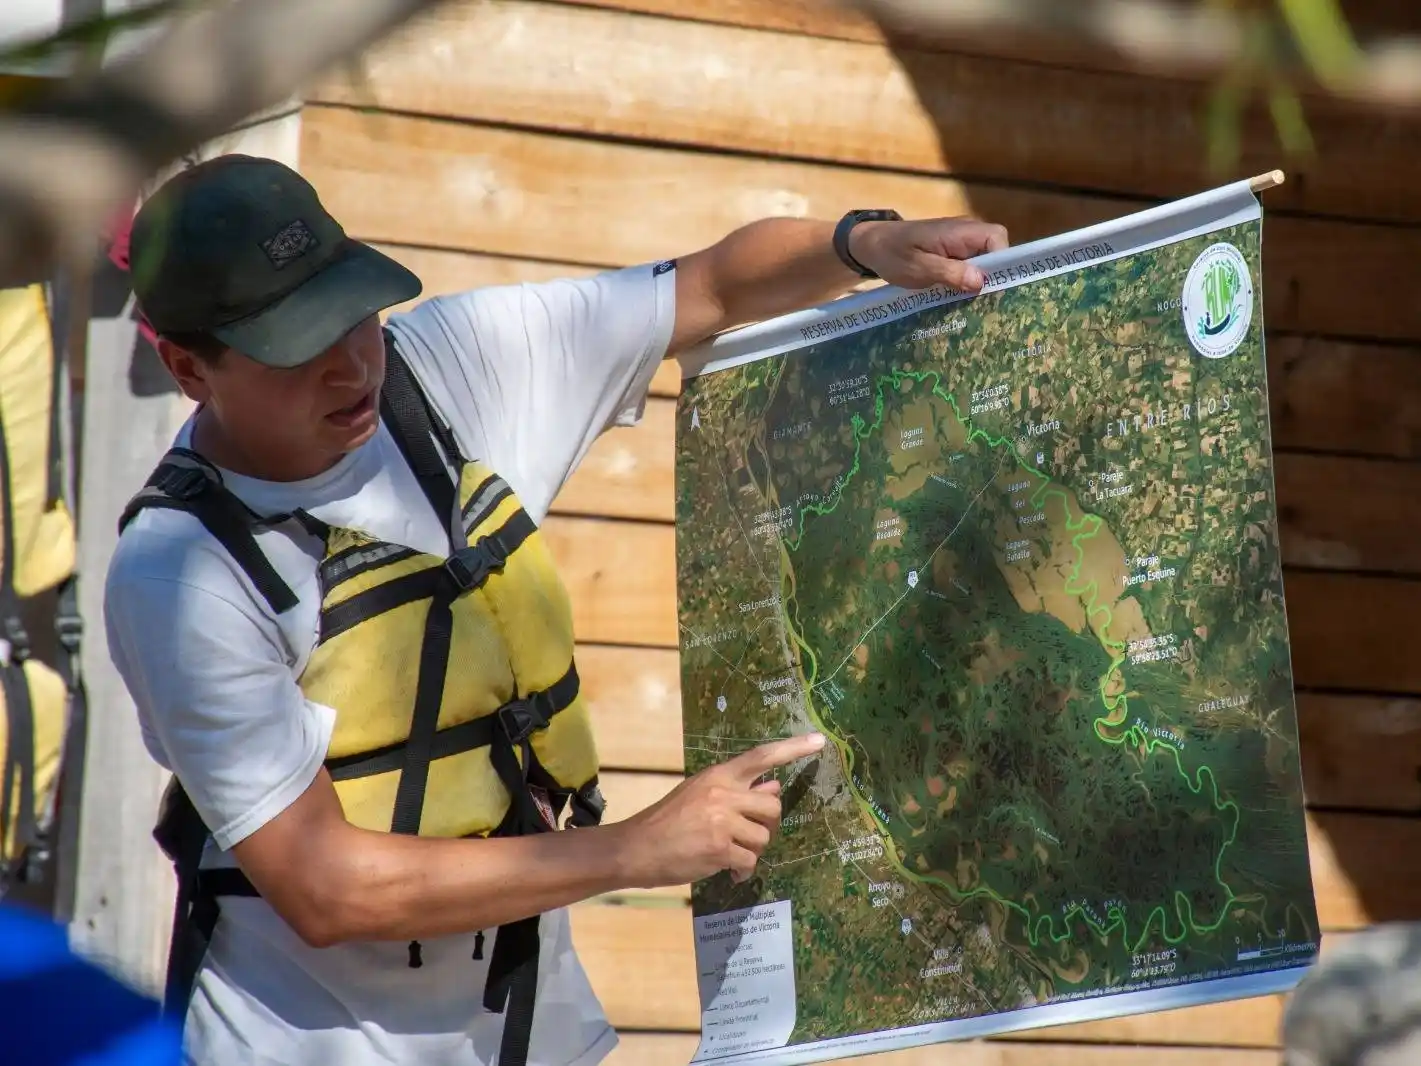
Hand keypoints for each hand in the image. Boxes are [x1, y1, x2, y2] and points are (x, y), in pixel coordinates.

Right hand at [613, 732, 826, 887]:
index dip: (792, 748)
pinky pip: (750, 861)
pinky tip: (729, 871)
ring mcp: (723, 821)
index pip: (762, 756)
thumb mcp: (700, 794)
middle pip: (772, 808)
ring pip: (763, 838)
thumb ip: (735, 791)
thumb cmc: (667, 821)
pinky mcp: (720, 848)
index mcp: (718, 775)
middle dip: (767, 827)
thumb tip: (773, 788)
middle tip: (749, 837)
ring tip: (731, 855)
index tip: (819, 741)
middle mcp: (723, 793)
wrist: (637, 847)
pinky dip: (742, 870)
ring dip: (752, 851)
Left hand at [850, 216, 1009, 293]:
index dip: (1002, 263)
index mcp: (961, 231)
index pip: (998, 240)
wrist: (870, 245)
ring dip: (980, 283)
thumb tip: (982, 282)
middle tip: (987, 304)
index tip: (994, 289)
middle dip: (993, 277)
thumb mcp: (919, 267)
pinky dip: (968, 282)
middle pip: (996, 252)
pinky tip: (962, 301)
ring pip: (984, 262)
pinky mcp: (953, 254)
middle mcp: (966, 233)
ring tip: (977, 308)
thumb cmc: (892, 253)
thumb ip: (950, 272)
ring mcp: (960, 243)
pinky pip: (970, 267)